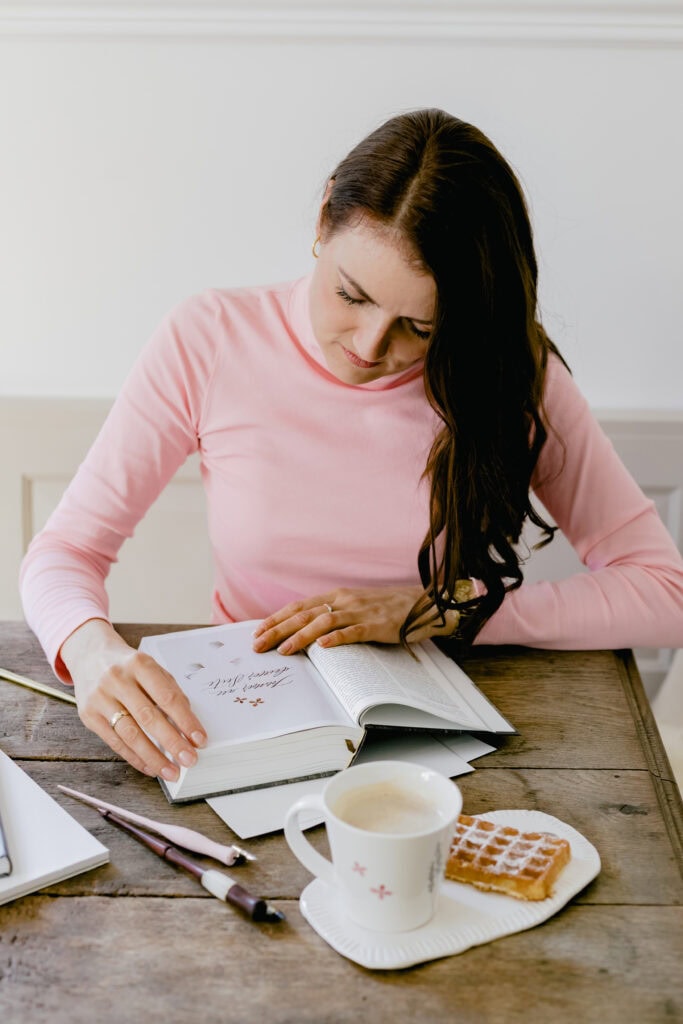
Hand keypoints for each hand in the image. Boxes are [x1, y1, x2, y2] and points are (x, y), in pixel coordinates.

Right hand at [60, 619, 206, 780]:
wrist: (90, 656)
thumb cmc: (128, 666)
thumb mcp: (151, 668)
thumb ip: (169, 691)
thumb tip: (188, 724)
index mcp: (139, 664)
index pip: (167, 697)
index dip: (185, 720)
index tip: (199, 739)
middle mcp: (118, 680)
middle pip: (149, 717)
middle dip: (172, 743)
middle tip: (189, 760)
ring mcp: (100, 698)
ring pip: (130, 734)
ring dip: (153, 757)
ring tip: (171, 771)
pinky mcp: (89, 716)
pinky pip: (115, 742)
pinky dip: (135, 758)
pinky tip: (150, 766)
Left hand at [251, 585, 459, 655]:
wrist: (424, 604)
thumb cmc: (387, 608)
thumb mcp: (355, 606)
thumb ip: (333, 615)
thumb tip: (305, 632)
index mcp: (337, 596)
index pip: (299, 607)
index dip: (277, 619)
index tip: (258, 632)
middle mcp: (345, 600)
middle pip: (305, 614)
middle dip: (278, 630)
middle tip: (259, 645)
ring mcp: (361, 612)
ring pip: (324, 622)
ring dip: (300, 636)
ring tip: (284, 650)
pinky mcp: (378, 625)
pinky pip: (354, 632)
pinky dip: (337, 639)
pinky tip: (323, 647)